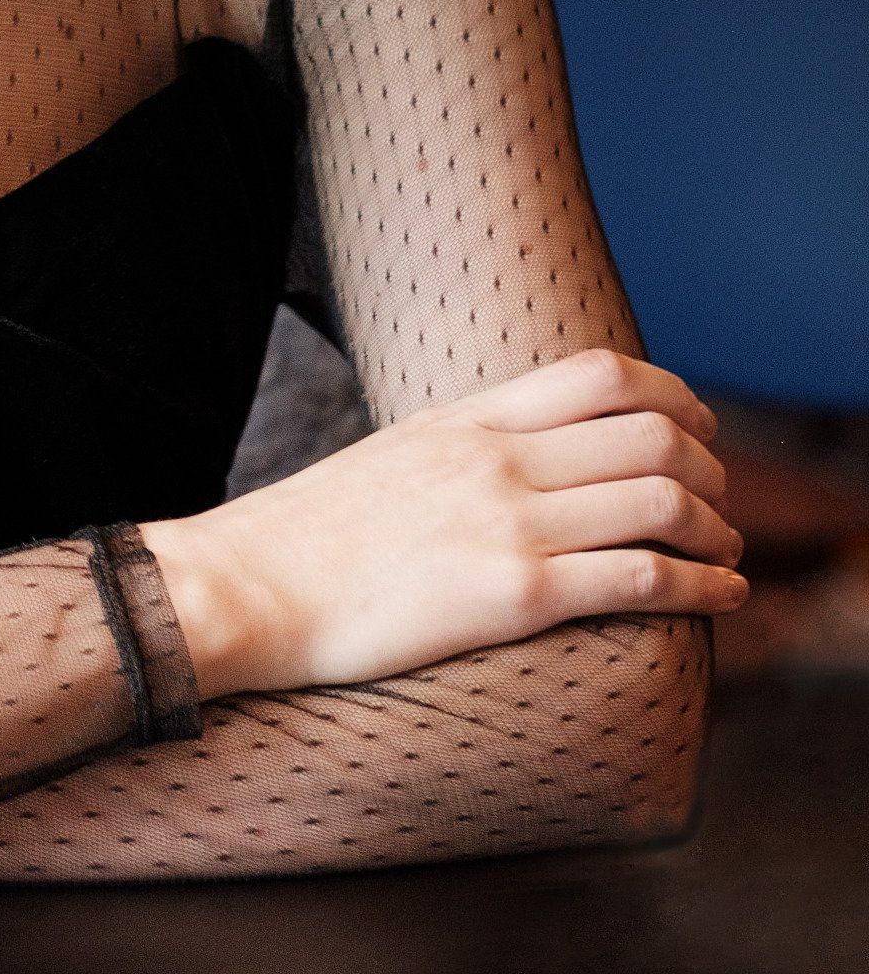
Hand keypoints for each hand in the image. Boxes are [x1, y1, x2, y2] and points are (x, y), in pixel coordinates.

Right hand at [139, 346, 745, 700]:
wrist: (246, 587)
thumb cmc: (308, 539)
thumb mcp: (392, 458)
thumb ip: (461, 449)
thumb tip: (516, 459)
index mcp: (465, 417)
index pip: (599, 375)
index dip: (673, 395)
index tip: (698, 427)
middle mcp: (496, 457)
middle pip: (650, 431)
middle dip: (708, 465)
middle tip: (719, 498)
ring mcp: (507, 522)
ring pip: (660, 499)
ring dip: (715, 527)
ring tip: (726, 553)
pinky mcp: (512, 594)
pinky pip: (639, 579)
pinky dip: (702, 586)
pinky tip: (722, 598)